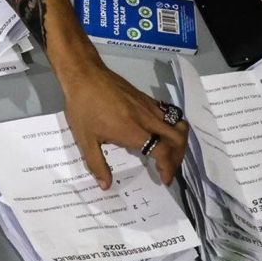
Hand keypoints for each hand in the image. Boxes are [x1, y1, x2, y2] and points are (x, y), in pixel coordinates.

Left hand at [58, 50, 187, 187]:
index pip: (163, 152)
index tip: (165, 180)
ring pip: (178, 124)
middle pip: (178, 139)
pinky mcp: (146, 98)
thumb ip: (96, 164)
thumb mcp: (84, 138)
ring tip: (168, 152)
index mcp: (134, 131)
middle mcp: (147, 119)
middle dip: (179, 158)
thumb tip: (106, 186)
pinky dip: (172, 127)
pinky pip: (168, 114)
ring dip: (179, 142)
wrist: (84, 74)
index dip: (168, 169)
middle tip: (168, 168)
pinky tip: (159, 133)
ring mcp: (149, 106)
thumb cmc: (82, 107)